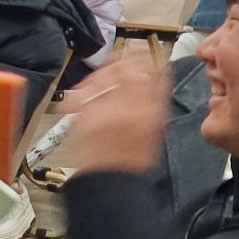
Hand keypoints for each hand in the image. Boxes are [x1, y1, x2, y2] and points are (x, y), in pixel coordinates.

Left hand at [61, 51, 166, 176]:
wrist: (110, 182)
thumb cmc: (133, 162)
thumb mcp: (156, 132)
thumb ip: (156, 104)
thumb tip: (156, 79)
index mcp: (151, 113)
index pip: (154, 74)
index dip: (150, 60)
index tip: (149, 56)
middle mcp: (128, 108)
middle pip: (127, 69)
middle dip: (127, 59)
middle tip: (126, 58)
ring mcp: (102, 111)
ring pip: (103, 76)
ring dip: (106, 69)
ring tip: (107, 70)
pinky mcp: (82, 116)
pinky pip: (82, 91)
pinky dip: (85, 85)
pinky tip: (88, 85)